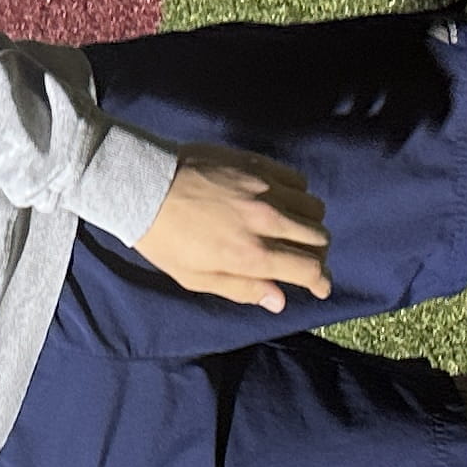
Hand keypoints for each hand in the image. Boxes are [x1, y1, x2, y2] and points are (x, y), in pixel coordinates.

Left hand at [131, 144, 330, 309]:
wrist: (144, 186)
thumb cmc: (165, 240)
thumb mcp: (197, 278)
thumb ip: (242, 289)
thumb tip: (279, 300)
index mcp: (252, 255)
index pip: (309, 269)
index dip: (321, 282)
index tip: (320, 287)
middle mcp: (267, 221)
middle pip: (319, 238)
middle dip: (318, 255)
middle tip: (304, 260)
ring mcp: (265, 189)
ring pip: (314, 208)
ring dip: (310, 223)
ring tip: (293, 231)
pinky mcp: (258, 165)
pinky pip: (297, 179)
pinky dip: (298, 194)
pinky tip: (282, 202)